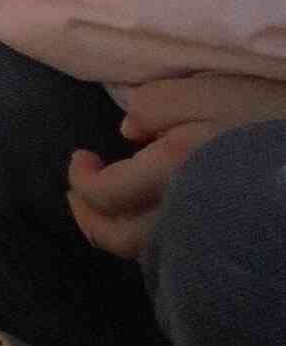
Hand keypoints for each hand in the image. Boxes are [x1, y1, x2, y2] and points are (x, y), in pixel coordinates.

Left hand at [70, 74, 285, 256]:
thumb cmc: (273, 112)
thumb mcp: (211, 88)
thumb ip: (156, 104)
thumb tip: (125, 134)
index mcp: (174, 174)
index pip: (104, 195)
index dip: (81, 179)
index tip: (81, 157)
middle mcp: (188, 217)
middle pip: (121, 240)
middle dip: (89, 220)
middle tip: (78, 195)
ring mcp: (214, 240)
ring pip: (152, 255)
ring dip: (121, 234)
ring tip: (112, 211)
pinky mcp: (237, 247)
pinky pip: (185, 258)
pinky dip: (159, 243)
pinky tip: (161, 221)